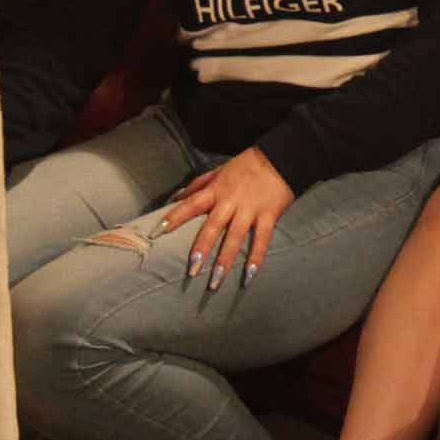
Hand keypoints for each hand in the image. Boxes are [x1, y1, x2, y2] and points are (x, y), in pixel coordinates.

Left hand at [155, 147, 294, 290]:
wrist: (282, 157)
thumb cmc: (248, 164)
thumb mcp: (220, 169)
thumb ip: (198, 184)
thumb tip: (176, 196)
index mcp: (217, 190)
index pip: (191, 204)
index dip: (174, 217)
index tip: (157, 233)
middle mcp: (231, 201)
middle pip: (213, 228)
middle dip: (201, 250)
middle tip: (191, 272)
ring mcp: (250, 210)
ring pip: (235, 238)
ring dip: (225, 261)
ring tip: (215, 282)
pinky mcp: (269, 215)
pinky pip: (261, 240)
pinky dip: (256, 258)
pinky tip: (249, 276)